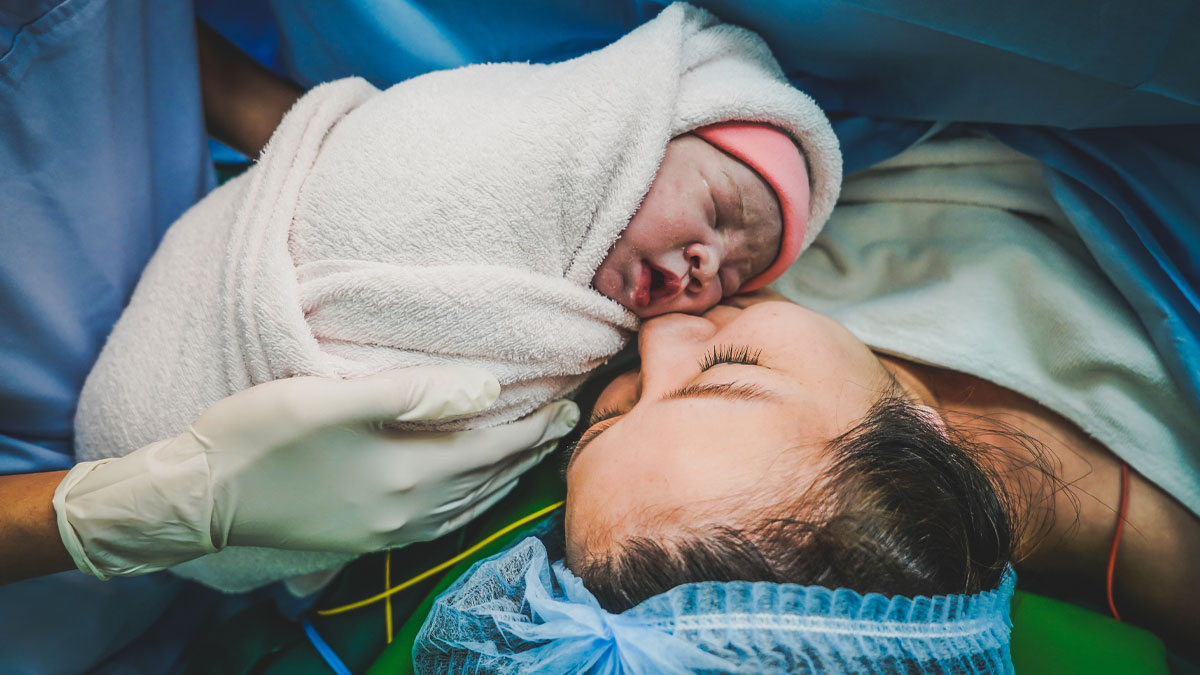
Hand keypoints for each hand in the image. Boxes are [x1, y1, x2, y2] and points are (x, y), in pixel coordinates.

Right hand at [53, 367, 577, 578]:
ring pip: (468, 505)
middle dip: (530, 452)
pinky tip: (473, 493)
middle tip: (566, 426)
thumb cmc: (259, 437)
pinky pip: (441, 522)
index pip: (491, 448)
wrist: (195, 499)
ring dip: (505, 479)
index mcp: (405, 474)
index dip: (534, 427)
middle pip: (487, 480)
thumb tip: (487, 388)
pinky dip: (472, 502)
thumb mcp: (332, 399)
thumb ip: (413, 392)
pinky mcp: (364, 539)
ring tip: (532, 456)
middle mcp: (405, 512)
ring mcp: (385, 532)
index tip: (571, 405)